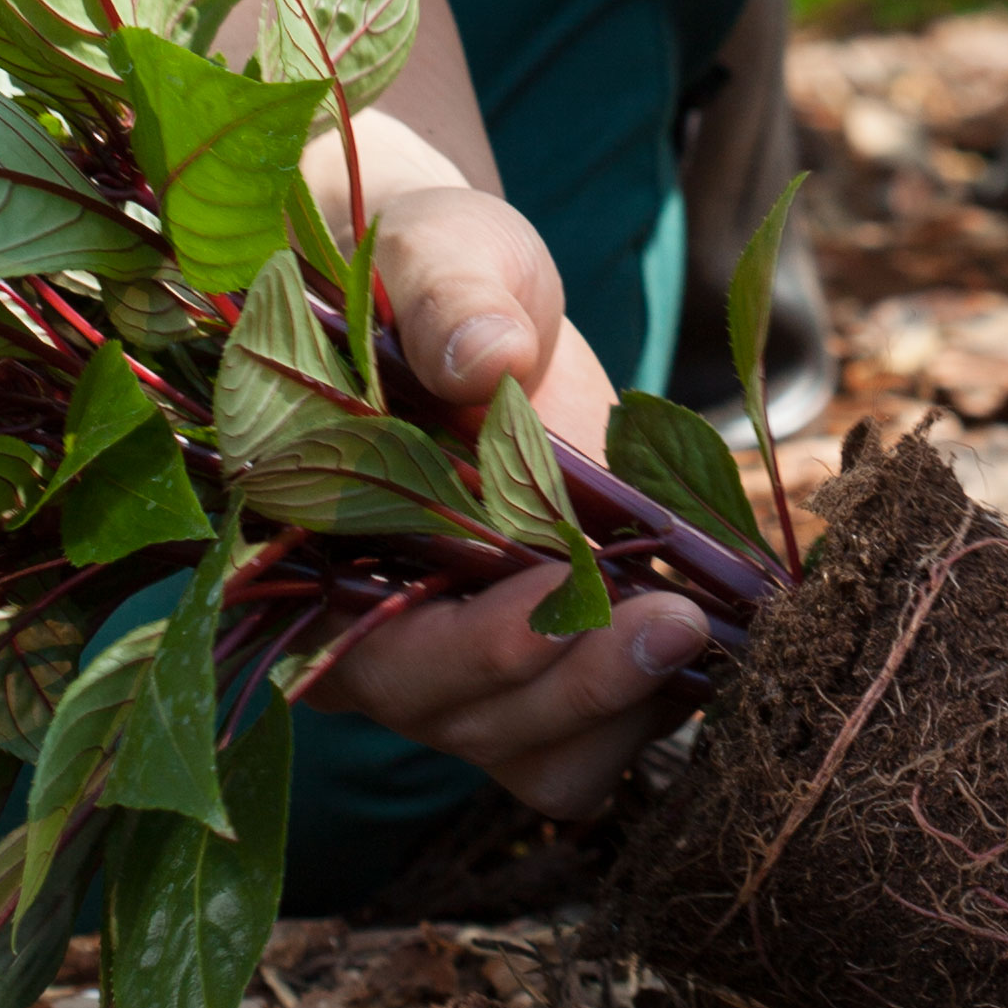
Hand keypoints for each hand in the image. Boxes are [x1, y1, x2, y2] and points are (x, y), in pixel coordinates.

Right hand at [304, 111, 711, 819]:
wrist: (471, 293)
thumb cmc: (429, 265)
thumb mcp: (435, 252)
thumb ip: (447, 300)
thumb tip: (488, 357)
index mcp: (305, 542)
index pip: (368, 647)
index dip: (466, 641)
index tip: (561, 591)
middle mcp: (370, 632)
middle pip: (457, 716)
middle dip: (567, 682)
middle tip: (675, 621)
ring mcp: (458, 663)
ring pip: (527, 755)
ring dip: (615, 710)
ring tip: (700, 627)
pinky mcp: (538, 665)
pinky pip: (582, 750)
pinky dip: (643, 715)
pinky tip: (703, 637)